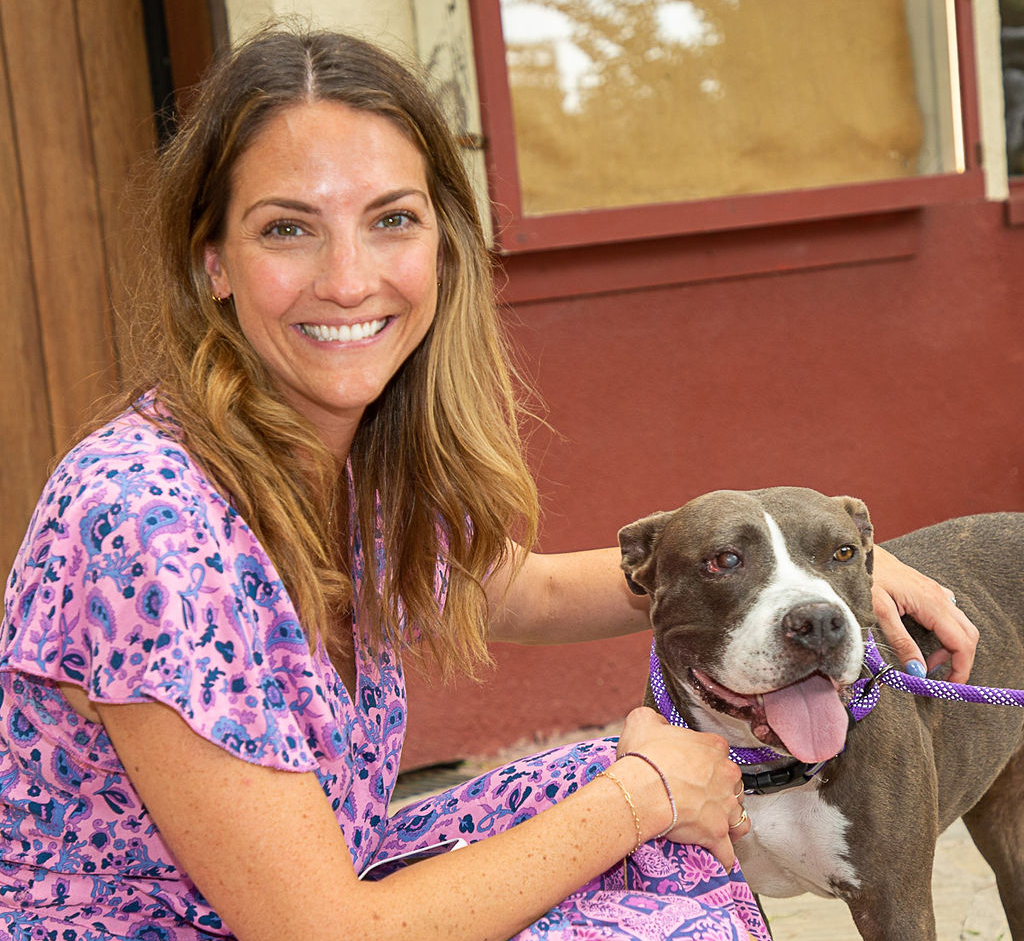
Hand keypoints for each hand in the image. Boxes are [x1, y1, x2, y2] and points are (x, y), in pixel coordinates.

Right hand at [615, 707, 747, 868]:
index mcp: (713, 746)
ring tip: (713, 824)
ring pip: (738, 816)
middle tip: (697, 796)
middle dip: (719, 790)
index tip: (691, 767)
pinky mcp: (717, 833)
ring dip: (728, 820)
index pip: (718, 751)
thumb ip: (654, 719)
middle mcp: (727, 774)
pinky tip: (714, 856)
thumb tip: (656, 722)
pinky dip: (722, 855)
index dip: (704, 760)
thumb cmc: (643, 758)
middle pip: (732, 783)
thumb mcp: (642, 722)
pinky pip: (727, 850)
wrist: (641, 789)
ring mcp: (726, 805)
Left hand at [871, 545, 978, 682]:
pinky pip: (948, 616)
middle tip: (934, 678)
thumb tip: (918, 671)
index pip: (962, 642)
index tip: (948, 687)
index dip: (960, 668)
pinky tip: (923, 640)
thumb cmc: (866, 576)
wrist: (858, 550)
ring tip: (923, 661)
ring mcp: (937, 593)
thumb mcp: (879, 612)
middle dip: (957, 661)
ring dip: (949, 648)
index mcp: (932, 603)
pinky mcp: (928, 591)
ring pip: (959, 626)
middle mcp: (940, 597)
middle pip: (967, 636)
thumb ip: (900, 642)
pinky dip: (944, 634)